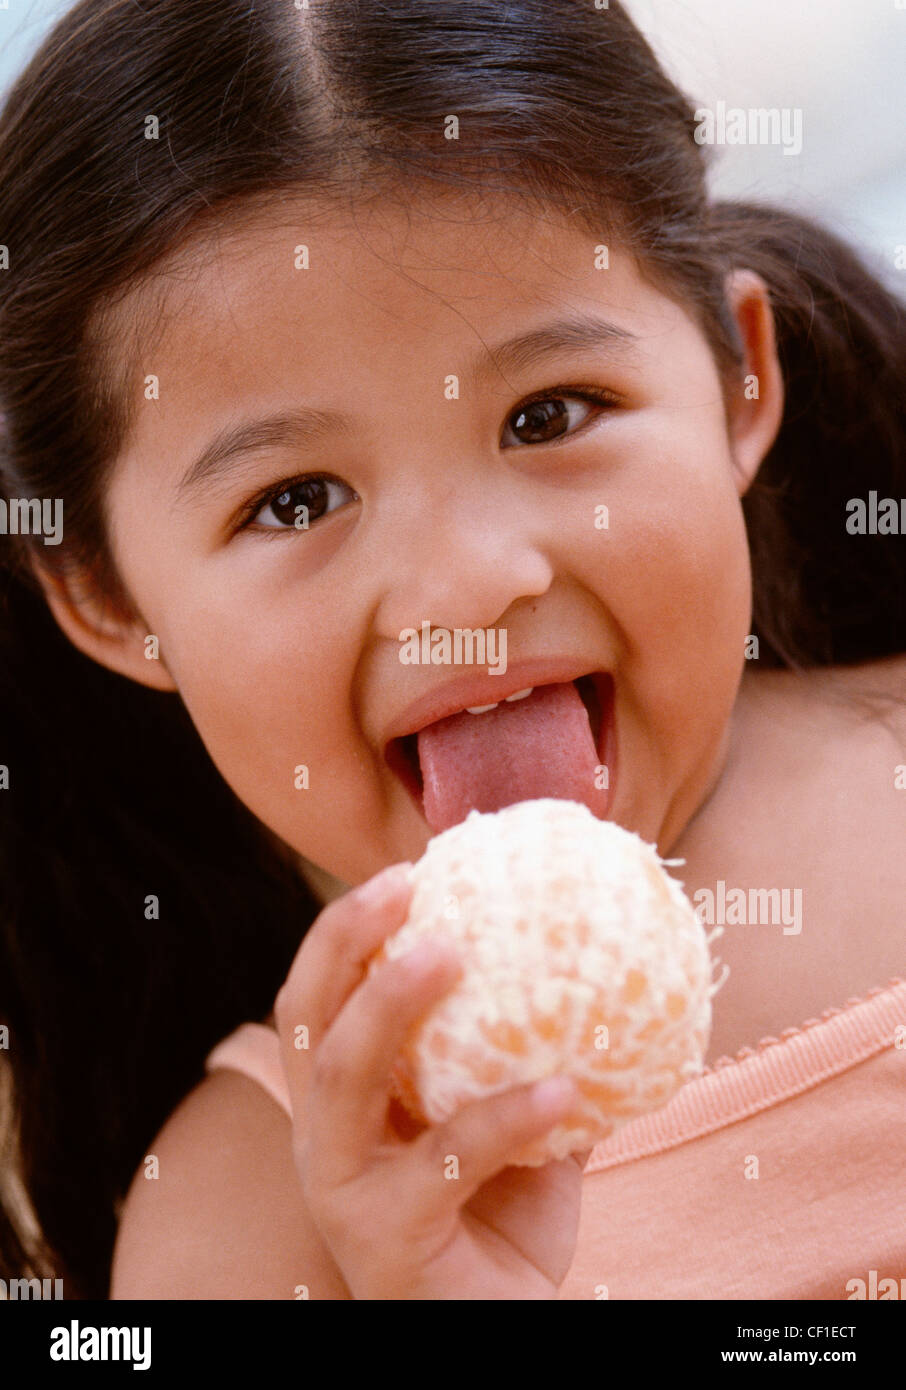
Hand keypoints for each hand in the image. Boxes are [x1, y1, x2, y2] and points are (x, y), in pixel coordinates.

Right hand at [273, 862, 586, 1299]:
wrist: (494, 1337)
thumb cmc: (501, 1223)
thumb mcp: (515, 1127)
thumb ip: (535, 1055)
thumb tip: (601, 968)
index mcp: (346, 1102)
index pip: (317, 998)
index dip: (345, 931)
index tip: (408, 870)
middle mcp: (326, 1137)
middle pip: (305, 1019)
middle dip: (345, 942)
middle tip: (406, 887)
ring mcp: (344, 1189)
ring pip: (342, 1079)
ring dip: (388, 1005)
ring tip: (452, 953)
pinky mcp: (383, 1239)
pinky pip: (444, 1162)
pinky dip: (505, 1118)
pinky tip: (566, 1090)